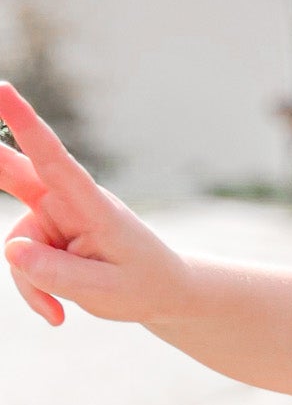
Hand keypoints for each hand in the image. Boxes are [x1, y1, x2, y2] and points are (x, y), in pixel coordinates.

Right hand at [0, 83, 189, 326]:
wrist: (163, 294)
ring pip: (16, 246)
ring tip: (61, 311)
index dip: (25, 126)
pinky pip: (22, 263)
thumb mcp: (106, 291)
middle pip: (14, 172)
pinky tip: (58, 313)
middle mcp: (68, 201)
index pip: (55, 161)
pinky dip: (34, 289)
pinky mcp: (44, 233)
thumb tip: (11, 250)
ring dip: (31, 282)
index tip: (3, 91)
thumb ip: (58, 274)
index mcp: (92, 205)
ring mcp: (52, 215)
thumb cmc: (144, 285)